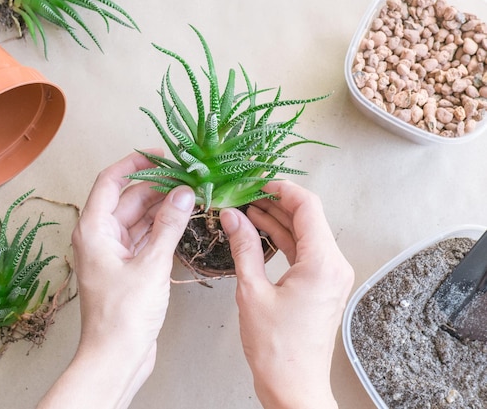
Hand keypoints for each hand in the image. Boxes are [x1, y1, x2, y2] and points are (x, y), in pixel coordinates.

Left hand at [37, 150, 194, 408]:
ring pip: (139, 217)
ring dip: (163, 207)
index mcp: (94, 229)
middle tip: (189, 177)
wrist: (116, 356)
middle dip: (158, 187)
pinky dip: (162, 227)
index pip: (110, 180)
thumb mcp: (150, 264)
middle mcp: (100, 236)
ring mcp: (114, 251)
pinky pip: (145, 236)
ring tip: (192, 194)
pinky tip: (183, 219)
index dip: (134, 163)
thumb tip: (184, 193)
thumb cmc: (124, 314)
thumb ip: (168, 225)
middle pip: (129, 198)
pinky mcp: (128, 266)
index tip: (161, 155)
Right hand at [220, 180, 353, 408]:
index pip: (308, 207)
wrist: (294, 385)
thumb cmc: (276, 349)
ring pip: (306, 233)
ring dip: (279, 219)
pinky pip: (305, 251)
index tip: (259, 181)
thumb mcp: (252, 291)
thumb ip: (244, 248)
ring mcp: (331, 275)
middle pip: (309, 217)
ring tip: (249, 208)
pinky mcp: (323, 285)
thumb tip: (233, 217)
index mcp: (322, 263)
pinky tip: (261, 230)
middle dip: (277, 201)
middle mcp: (334, 265)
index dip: (282, 189)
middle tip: (248, 193)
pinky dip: (285, 238)